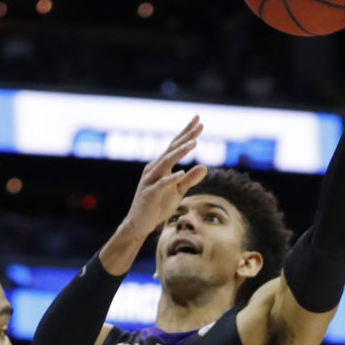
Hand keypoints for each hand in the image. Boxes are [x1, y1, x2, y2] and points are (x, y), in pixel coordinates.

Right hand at [122, 116, 207, 239]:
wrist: (139, 224)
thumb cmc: (158, 205)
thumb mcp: (177, 191)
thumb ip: (190, 179)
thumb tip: (205, 167)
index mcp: (160, 166)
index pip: (174, 145)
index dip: (186, 133)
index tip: (199, 120)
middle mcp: (153, 169)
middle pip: (171, 149)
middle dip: (186, 136)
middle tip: (199, 125)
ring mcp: (150, 180)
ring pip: (166, 163)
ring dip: (180, 152)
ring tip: (194, 143)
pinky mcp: (149, 194)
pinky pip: (161, 184)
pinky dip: (171, 178)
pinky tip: (182, 173)